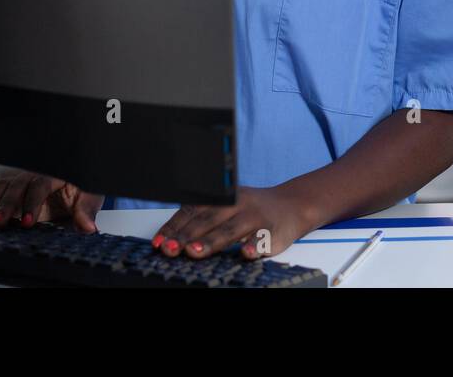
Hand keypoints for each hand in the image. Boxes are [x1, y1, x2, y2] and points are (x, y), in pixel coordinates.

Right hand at [0, 173, 102, 232]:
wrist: (75, 184)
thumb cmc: (81, 188)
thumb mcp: (91, 196)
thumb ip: (86, 211)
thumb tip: (88, 227)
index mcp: (52, 174)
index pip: (39, 186)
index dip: (32, 203)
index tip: (28, 222)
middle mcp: (31, 176)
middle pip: (14, 188)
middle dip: (5, 206)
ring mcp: (17, 184)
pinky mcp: (8, 196)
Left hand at [152, 185, 316, 260]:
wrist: (293, 204)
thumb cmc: (252, 210)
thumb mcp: (227, 206)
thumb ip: (202, 220)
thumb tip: (170, 241)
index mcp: (222, 198)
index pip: (192, 210)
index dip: (174, 227)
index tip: (159, 243)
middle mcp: (237, 204)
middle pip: (208, 220)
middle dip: (186, 236)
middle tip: (170, 250)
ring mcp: (255, 217)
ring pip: (231, 230)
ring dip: (210, 242)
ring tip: (194, 253)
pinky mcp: (273, 231)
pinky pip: (262, 239)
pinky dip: (254, 246)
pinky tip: (245, 254)